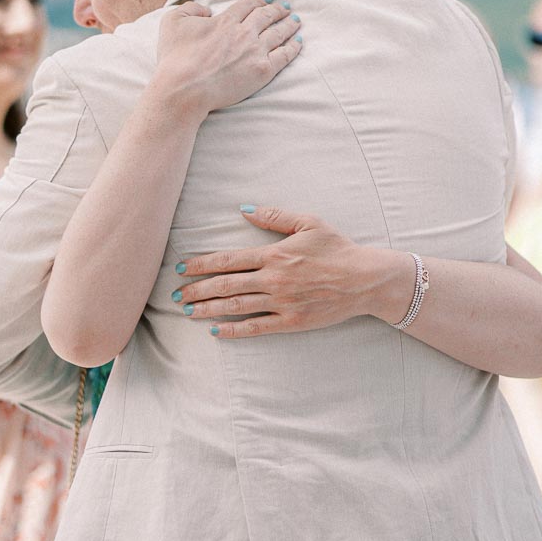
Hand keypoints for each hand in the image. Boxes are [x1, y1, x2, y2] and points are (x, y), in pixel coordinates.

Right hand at [154, 0, 301, 119]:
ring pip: (278, 33)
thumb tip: (207, 11)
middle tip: (286, 8)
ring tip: (296, 21)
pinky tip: (298, 42)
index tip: (265, 1)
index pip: (247, 6)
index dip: (258, 2)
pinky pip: (284, 55)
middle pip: (267, 16)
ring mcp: (255, 51)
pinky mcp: (263, 71)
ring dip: (289, 24)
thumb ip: (190, 9)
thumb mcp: (172, 22)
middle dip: (278, 10)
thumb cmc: (175, 59)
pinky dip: (293, 46)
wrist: (184, 88)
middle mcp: (244, 32)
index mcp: (225, 20)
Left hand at [172, 205, 411, 336]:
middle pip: (226, 285)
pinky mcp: (292, 322)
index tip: (181, 269)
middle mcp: (274, 279)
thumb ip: (274, 216)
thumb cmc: (337, 248)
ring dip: (208, 309)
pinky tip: (217, 330)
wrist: (365, 279)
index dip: (201, 265)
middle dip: (197, 290)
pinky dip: (235, 329)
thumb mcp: (308, 223)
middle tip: (176, 295)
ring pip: (236, 306)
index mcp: (275, 254)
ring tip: (187, 312)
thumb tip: (243, 209)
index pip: (228, 260)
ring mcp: (282, 302)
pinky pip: (257, 327)